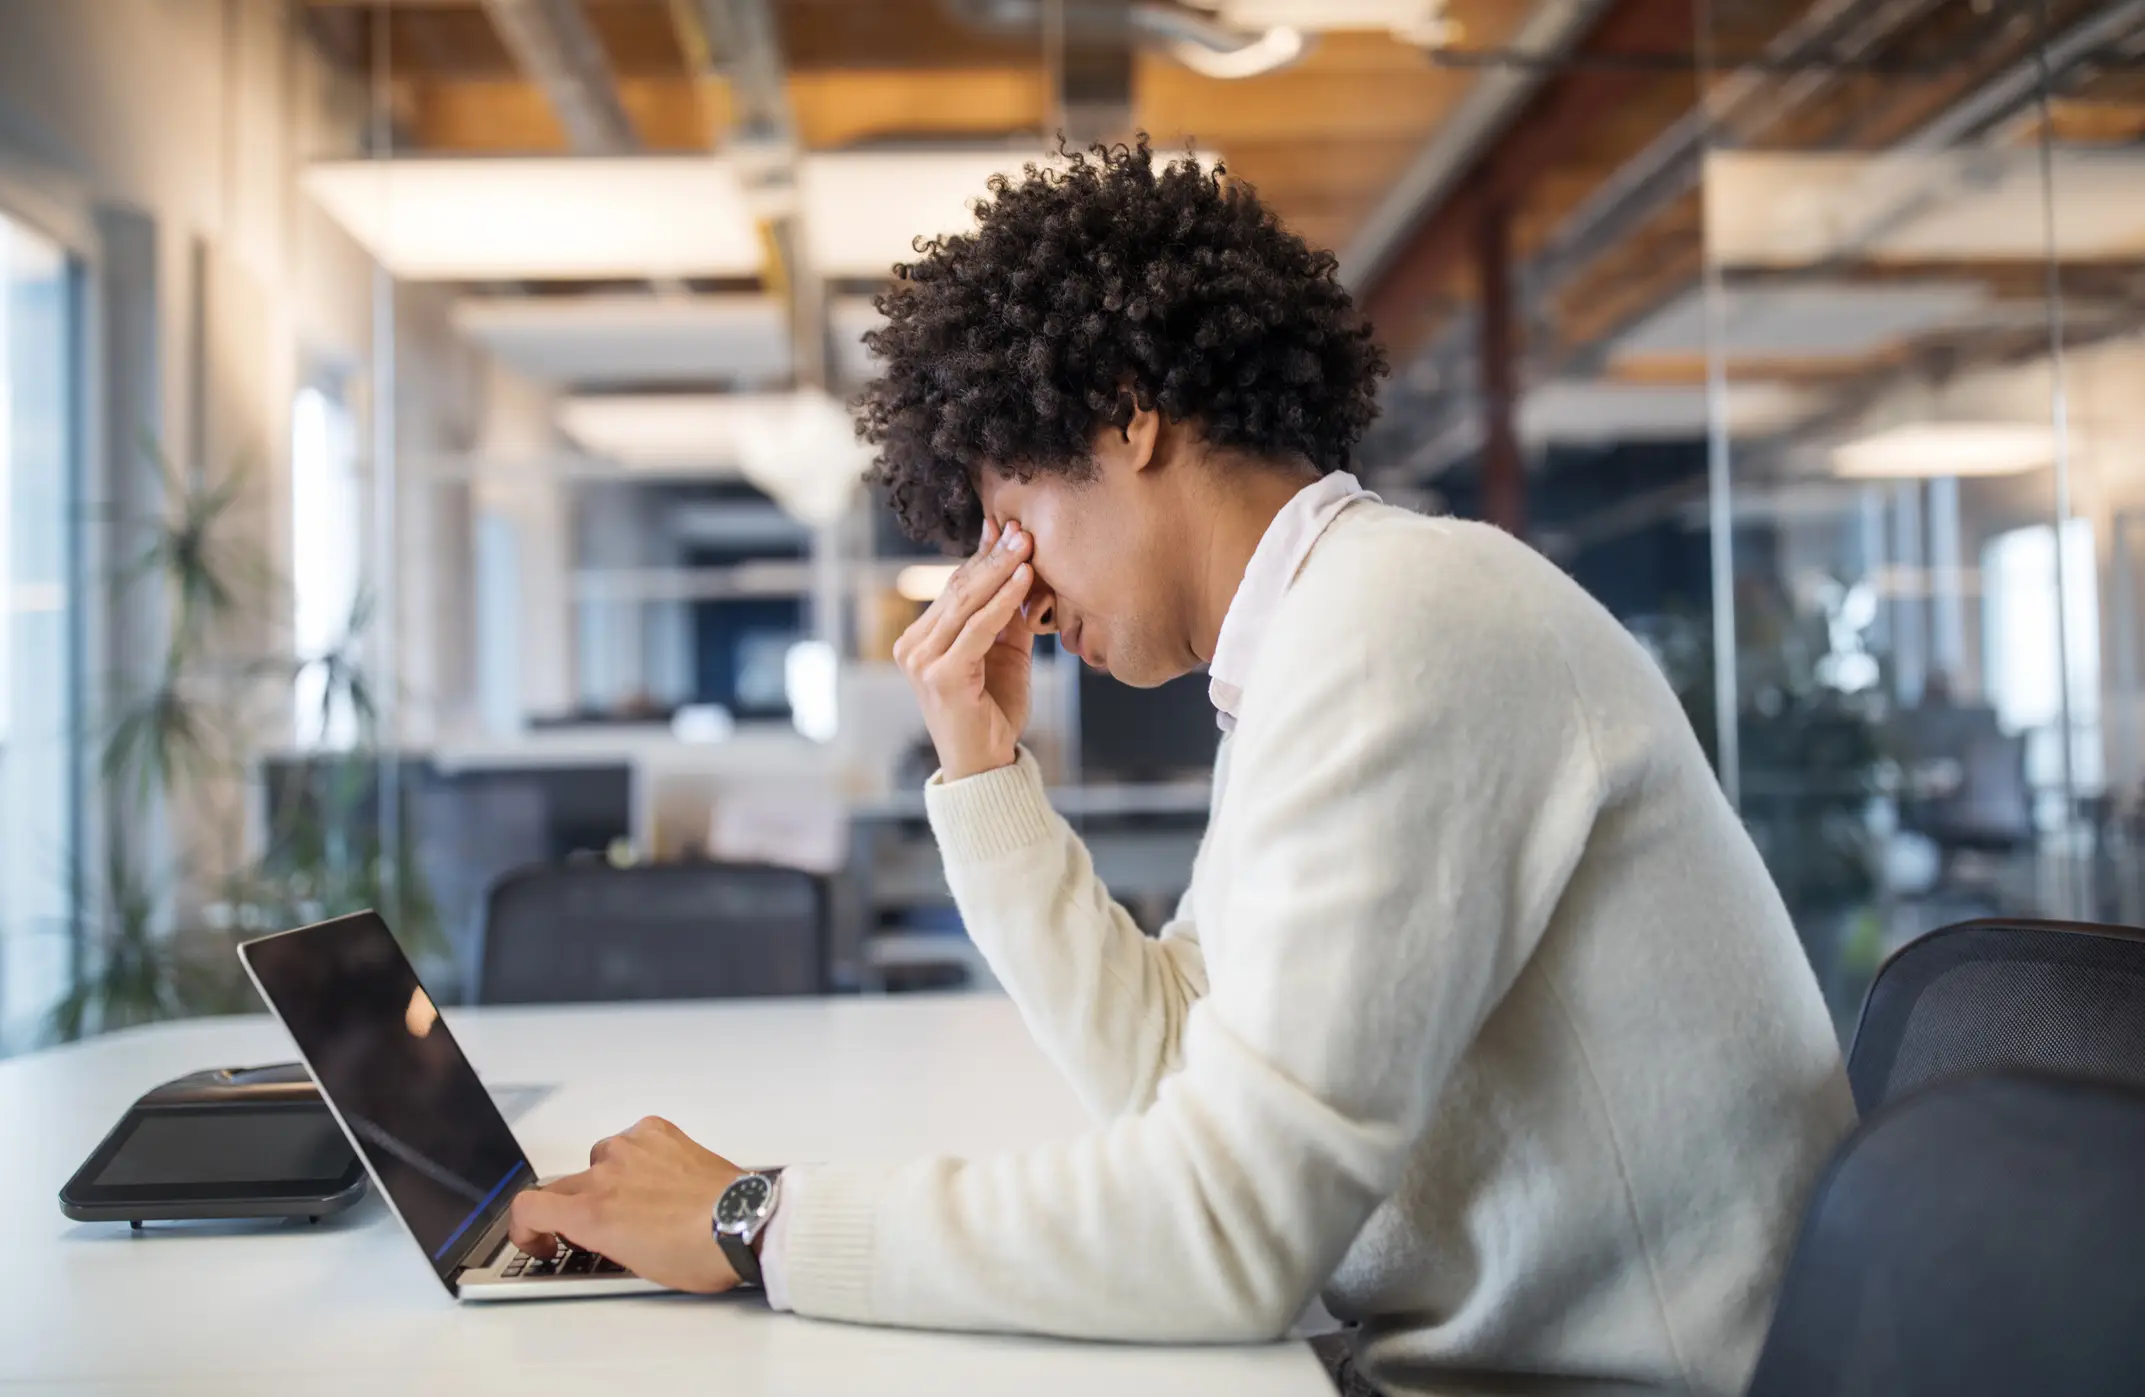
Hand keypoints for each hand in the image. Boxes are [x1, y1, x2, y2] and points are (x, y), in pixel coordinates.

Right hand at [507, 1116, 743, 1293]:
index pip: (528, 1208)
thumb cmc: (696, 1253)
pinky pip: (632, 1140)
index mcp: (591, 1213)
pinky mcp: (657, 1132)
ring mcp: (630, 1148)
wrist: (742, 1224)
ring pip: (598, 1160)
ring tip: (640, 1201)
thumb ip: (599, 1239)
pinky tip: (658, 1175)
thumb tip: (593, 1233)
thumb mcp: (632, 1265)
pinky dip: (637, 1156)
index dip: (526, 1229)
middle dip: (571, 1209)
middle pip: (562, 1187)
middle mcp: (604, 1173)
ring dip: (608, 1180)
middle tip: (597, 1227)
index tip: (542, 1239)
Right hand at [892, 518, 1035, 780]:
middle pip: (958, 588)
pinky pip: (978, 628)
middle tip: (1020, 528)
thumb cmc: (993, 710)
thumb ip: (1008, 615)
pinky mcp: (940, 675)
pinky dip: (1004, 600)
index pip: (954, 588)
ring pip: (966, 602)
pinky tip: (1024, 578)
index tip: (1005, 526)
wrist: (986, 763)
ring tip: (1026, 543)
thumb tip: (1023, 567)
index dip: (982, 556)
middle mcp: (913, 646)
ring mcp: (922, 660)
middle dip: (993, 555)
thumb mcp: (1004, 653)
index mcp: (920, 639)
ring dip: (1000, 569)